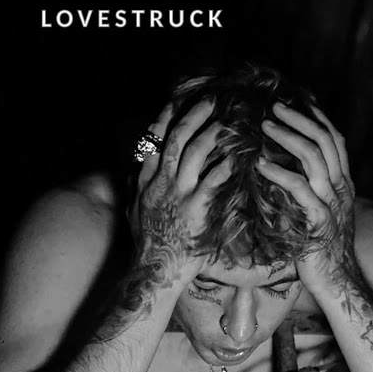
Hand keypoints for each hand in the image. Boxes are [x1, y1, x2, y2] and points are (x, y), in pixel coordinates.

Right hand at [129, 99, 232, 287]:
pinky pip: (214, 181)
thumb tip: (137, 169)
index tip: (175, 100)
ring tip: (227, 122)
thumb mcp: (134, 211)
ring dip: (212, 133)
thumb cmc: (147, 244)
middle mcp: (161, 183)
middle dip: (193, 116)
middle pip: (176, 139)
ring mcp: (178, 195)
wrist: (154, 271)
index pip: (153, 141)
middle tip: (210, 101)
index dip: (164, 118)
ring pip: (194, 153)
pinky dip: (226, 166)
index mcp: (146, 181)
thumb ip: (137, 187)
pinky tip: (239, 157)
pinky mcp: (196, 210)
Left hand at [254, 102, 358, 298]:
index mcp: (343, 184)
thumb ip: (311, 192)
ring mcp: (332, 203)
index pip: (335, 140)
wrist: (338, 283)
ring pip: (314, 158)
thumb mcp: (322, 214)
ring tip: (265, 127)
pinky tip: (261, 164)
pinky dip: (279, 173)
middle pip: (325, 140)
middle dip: (299, 119)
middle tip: (274, 107)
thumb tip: (287, 171)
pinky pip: (300, 189)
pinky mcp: (319, 221)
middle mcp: (341, 189)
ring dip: (288, 137)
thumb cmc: (323, 250)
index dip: (317, 118)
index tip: (297, 102)